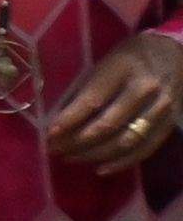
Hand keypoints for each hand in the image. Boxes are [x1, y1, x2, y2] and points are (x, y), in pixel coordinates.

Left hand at [44, 27, 182, 166]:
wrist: (174, 52)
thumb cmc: (130, 56)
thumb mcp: (105, 61)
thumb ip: (87, 88)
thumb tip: (60, 118)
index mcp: (123, 68)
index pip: (92, 100)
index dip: (69, 120)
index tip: (49, 134)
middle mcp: (144, 89)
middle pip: (108, 124)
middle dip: (77, 141)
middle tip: (55, 150)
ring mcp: (161, 108)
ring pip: (125, 141)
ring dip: (94, 154)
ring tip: (71, 158)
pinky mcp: (170, 122)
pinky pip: (145, 149)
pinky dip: (122, 162)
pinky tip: (101, 168)